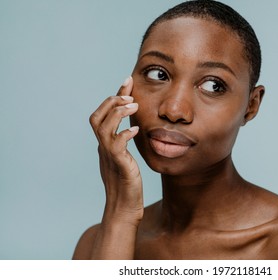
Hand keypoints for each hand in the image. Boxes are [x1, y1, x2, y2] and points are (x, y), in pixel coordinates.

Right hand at [89, 76, 142, 225]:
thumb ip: (123, 144)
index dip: (114, 96)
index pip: (104, 115)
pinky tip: (136, 130)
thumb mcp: (124, 159)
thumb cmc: (127, 185)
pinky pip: (117, 146)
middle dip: (111, 100)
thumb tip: (130, 130)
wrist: (124, 209)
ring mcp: (110, 157)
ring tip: (134, 105)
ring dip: (117, 113)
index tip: (127, 81)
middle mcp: (104, 148)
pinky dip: (125, 134)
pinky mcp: (119, 166)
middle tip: (129, 93)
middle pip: (97, 117)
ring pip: (103, 128)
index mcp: (106, 144)